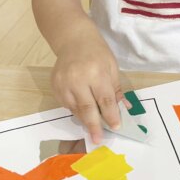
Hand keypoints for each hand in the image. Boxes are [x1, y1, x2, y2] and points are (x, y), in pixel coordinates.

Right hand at [51, 25, 129, 143]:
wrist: (73, 39)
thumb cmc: (97, 52)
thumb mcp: (112, 67)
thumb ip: (116, 90)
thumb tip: (124, 110)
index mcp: (96, 73)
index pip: (105, 100)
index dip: (111, 116)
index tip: (116, 127)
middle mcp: (78, 79)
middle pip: (87, 109)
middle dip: (94, 126)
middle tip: (98, 139)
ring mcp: (64, 83)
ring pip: (76, 109)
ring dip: (85, 119)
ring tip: (93, 126)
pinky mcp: (55, 86)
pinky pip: (67, 104)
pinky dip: (76, 110)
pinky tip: (82, 109)